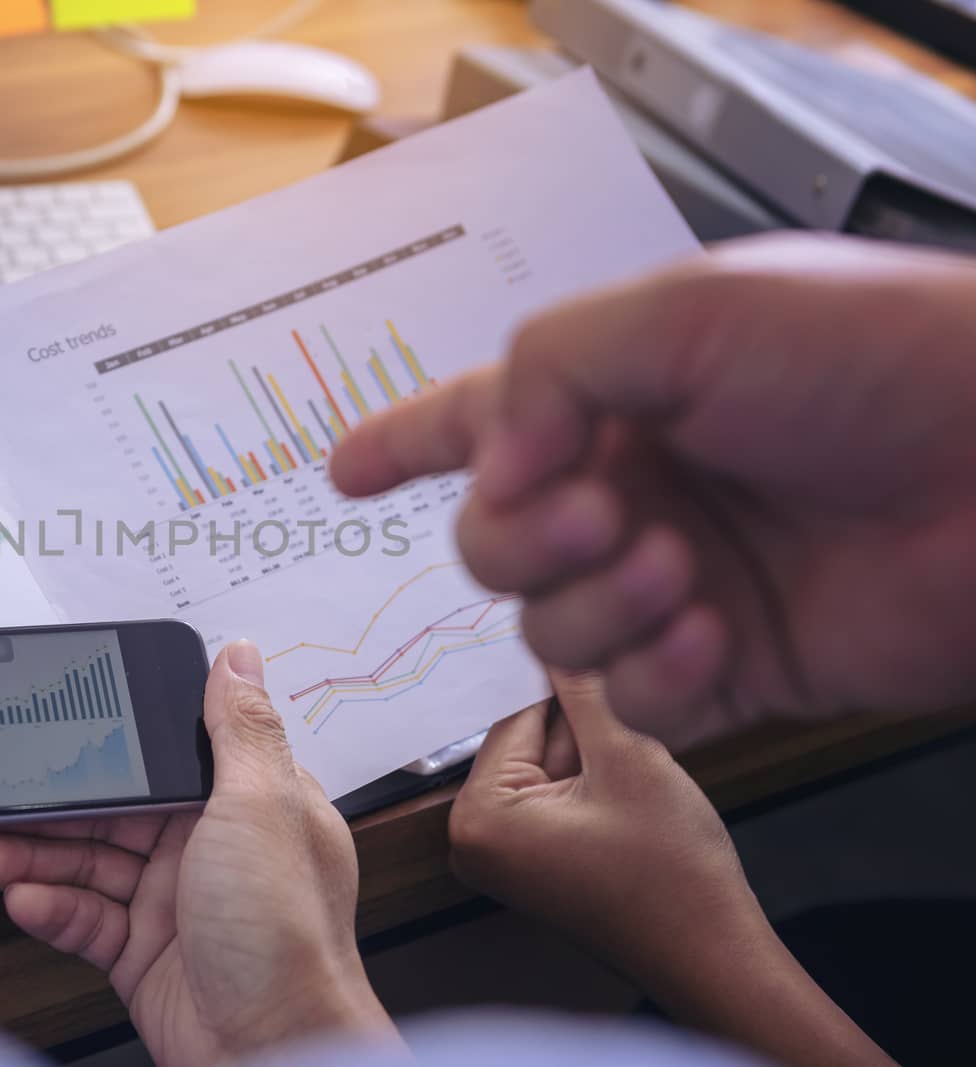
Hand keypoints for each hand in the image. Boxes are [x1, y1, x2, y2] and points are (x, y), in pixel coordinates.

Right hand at [0, 641, 397, 1066]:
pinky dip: (48, 907)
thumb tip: (239, 656)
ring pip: (84, 862)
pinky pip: (81, 917)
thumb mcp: (264, 810)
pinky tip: (20, 899)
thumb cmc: (290, 938)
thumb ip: (240, 730)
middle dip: (45, 805)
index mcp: (246, 802)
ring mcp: (173, 901)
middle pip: (109, 809)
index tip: (49, 727)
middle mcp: (209, 846)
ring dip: (26, 856)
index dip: (105, 741)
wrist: (276, 1055)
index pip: (163, 753)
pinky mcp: (142, 952)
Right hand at [331, 234, 975, 744]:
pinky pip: (634, 701)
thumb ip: (547, 369)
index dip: (400, 442)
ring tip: (681, 569)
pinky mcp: (727, 668)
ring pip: (548, 630)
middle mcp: (631, 489)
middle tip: (599, 513)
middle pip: (491, 546)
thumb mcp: (689, 313)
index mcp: (614, 397)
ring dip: (596, 606)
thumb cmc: (872, 359)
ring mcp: (674, 583)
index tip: (342, 471)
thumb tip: (490, 466)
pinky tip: (718, 635)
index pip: (476, 421)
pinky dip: (659, 676)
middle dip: (523, 540)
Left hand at [448, 670, 753, 984]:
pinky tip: (633, 807)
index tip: (610, 684)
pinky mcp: (531, 862)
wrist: (714, 957)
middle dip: (584, 735)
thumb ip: (586, 692)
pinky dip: (594, 785)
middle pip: (526, 740)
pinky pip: (555, 794)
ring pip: (547, 763)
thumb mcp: (629, 759)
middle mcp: (471, 838)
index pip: (514, 714)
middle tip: (631, 755)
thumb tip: (561, 638)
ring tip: (637, 790)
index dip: (571, 695)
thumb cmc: (673, 873)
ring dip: (594, 758)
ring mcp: (500, 855)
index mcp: (477, 817)